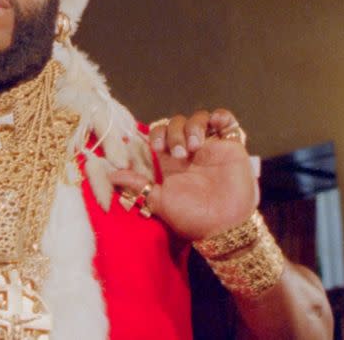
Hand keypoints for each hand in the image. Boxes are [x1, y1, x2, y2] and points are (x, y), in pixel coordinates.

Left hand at [107, 109, 258, 240]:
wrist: (223, 227)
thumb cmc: (191, 218)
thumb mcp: (158, 200)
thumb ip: (137, 184)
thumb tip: (111, 174)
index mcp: (172, 161)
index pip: (160, 133)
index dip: (156, 134)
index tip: (156, 148)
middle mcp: (191, 152)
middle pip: (177, 123)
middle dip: (174, 132)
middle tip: (179, 154)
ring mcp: (212, 148)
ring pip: (199, 118)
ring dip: (193, 126)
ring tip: (194, 147)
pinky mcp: (232, 147)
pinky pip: (227, 121)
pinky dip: (220, 116)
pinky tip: (214, 126)